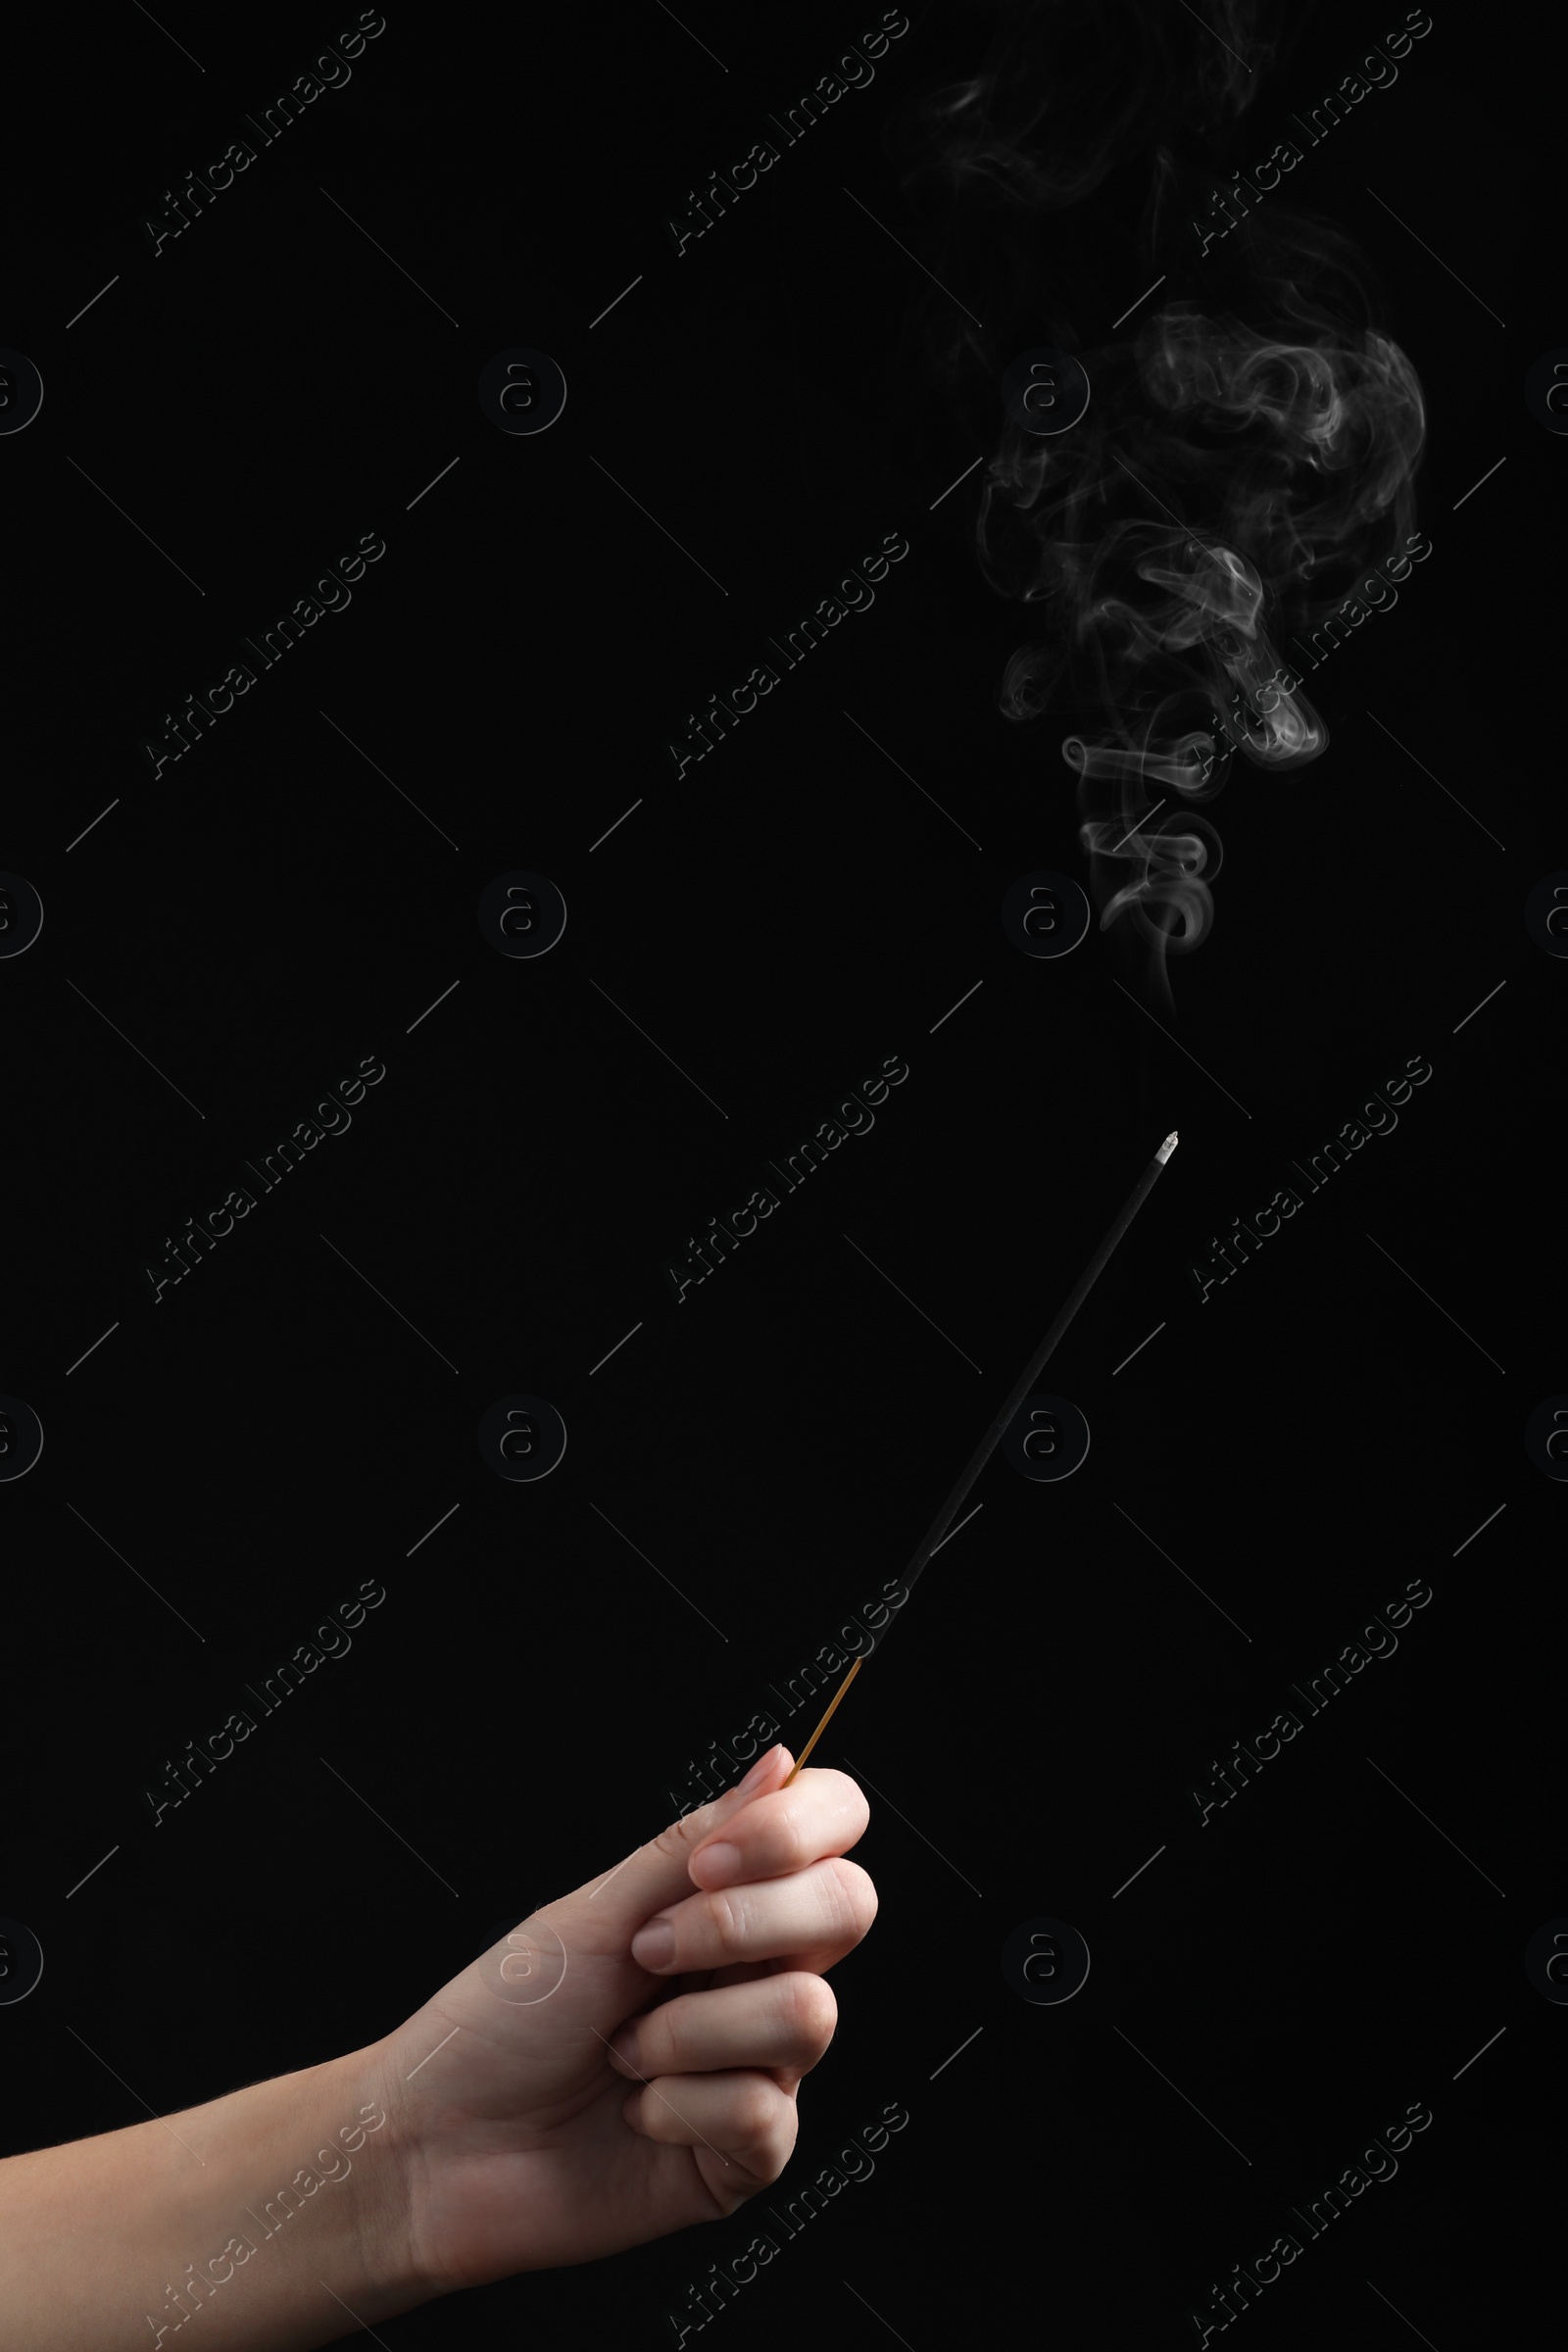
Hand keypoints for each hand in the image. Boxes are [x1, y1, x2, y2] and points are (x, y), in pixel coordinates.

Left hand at [374, 1743, 874, 2294]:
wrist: (435, 2147)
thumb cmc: (498, 2024)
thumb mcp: (595, 1912)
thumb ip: (696, 1842)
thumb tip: (780, 1763)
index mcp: (725, 1900)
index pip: (833, 1827)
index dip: (800, 1828)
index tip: (712, 1860)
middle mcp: (756, 1974)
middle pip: (849, 1907)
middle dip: (742, 1924)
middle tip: (648, 1950)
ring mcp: (758, 2061)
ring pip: (808, 2013)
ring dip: (689, 2029)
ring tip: (626, 2048)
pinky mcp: (748, 2151)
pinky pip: (762, 2110)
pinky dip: (678, 2104)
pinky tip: (636, 2109)